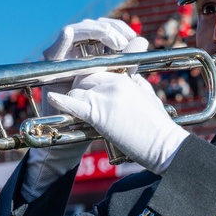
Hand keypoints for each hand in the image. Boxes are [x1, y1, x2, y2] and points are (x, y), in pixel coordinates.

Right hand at [25, 19, 147, 197]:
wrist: (76, 138)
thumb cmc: (100, 114)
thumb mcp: (117, 86)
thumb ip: (128, 64)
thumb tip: (143, 40)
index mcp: (94, 55)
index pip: (105, 29)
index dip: (119, 28)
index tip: (134, 37)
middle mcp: (77, 54)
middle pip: (91, 26)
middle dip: (109, 29)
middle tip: (124, 41)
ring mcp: (64, 59)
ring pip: (76, 31)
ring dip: (94, 31)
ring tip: (112, 41)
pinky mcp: (52, 69)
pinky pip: (56, 48)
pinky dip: (63, 39)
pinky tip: (70, 34)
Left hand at [46, 72, 188, 174]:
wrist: (164, 146)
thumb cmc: (159, 127)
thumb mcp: (149, 97)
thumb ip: (137, 84)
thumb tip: (131, 77)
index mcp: (126, 78)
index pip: (98, 70)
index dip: (89, 77)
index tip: (86, 85)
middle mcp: (114, 83)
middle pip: (84, 77)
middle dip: (79, 86)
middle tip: (77, 98)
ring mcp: (105, 97)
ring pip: (77, 88)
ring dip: (73, 97)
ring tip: (71, 106)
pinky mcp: (98, 115)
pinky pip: (73, 104)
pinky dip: (61, 101)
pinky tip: (52, 98)